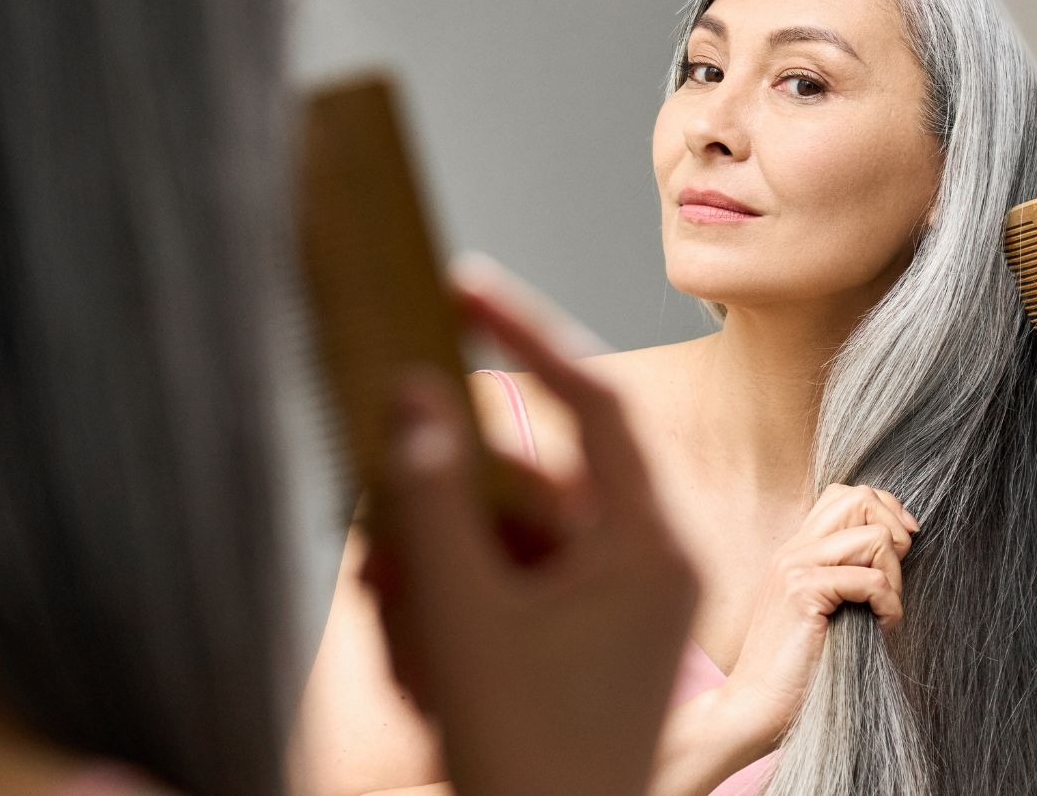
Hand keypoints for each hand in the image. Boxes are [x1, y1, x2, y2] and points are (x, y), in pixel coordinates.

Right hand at [364, 264, 698, 795]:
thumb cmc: (526, 760)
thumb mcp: (466, 619)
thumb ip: (433, 498)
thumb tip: (414, 393)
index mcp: (650, 544)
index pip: (595, 400)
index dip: (527, 331)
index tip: (461, 287)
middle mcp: (645, 561)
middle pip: (530, 481)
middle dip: (444, 507)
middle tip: (386, 547)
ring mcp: (615, 601)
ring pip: (507, 538)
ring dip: (439, 568)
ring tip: (399, 633)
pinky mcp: (581, 633)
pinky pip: (509, 584)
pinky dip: (454, 605)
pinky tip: (416, 660)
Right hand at [719, 483, 918, 752]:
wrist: (753, 706)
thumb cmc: (796, 669)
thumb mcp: (825, 611)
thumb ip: (846, 577)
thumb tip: (899, 552)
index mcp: (796, 550)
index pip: (845, 495)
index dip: (884, 512)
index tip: (902, 551)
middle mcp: (792, 549)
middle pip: (859, 498)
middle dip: (894, 531)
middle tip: (894, 579)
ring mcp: (794, 567)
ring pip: (872, 537)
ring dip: (894, 576)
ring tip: (884, 611)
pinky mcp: (802, 593)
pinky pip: (870, 579)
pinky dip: (888, 603)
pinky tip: (881, 627)